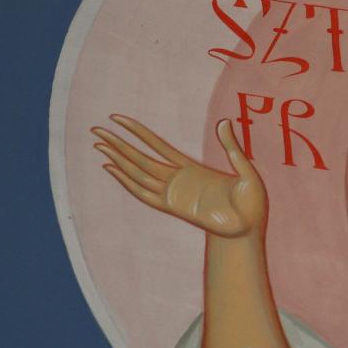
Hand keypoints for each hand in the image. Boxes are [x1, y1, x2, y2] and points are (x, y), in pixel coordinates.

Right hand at [93, 115, 267, 238]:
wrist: (249, 229)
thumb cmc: (251, 202)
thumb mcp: (245, 170)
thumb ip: (232, 148)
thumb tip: (224, 122)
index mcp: (191, 168)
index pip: (158, 145)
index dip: (138, 132)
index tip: (118, 119)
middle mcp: (177, 179)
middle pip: (140, 157)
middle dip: (118, 143)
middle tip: (95, 129)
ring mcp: (172, 193)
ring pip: (137, 172)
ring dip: (117, 159)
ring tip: (98, 145)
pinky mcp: (173, 207)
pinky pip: (144, 193)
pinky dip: (127, 181)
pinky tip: (112, 169)